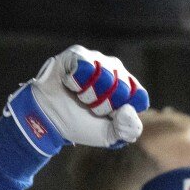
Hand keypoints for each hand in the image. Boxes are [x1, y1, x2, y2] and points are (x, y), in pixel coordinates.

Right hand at [13, 44, 149, 147]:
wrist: (49, 119)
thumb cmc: (81, 123)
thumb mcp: (109, 136)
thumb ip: (128, 130)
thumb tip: (128, 110)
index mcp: (128, 90)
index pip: (139, 96)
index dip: (122, 111)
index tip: (109, 117)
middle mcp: (116, 71)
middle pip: (122, 88)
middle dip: (103, 106)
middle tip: (90, 108)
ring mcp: (98, 60)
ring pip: (105, 77)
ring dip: (88, 95)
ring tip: (79, 97)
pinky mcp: (78, 54)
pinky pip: (85, 67)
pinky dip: (74, 83)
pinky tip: (69, 85)